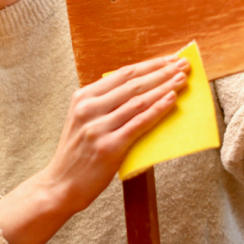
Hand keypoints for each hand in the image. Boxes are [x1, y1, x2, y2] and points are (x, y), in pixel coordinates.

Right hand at [41, 55, 189, 213]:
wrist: (60, 185)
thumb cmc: (76, 154)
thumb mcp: (83, 120)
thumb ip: (103, 103)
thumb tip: (139, 89)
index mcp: (82, 97)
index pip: (122, 74)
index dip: (149, 65)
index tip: (169, 59)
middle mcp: (89, 108)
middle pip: (133, 84)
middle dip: (161, 72)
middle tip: (183, 65)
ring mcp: (98, 127)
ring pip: (138, 101)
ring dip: (164, 88)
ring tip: (182, 79)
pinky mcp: (109, 146)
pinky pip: (139, 123)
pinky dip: (158, 110)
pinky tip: (171, 100)